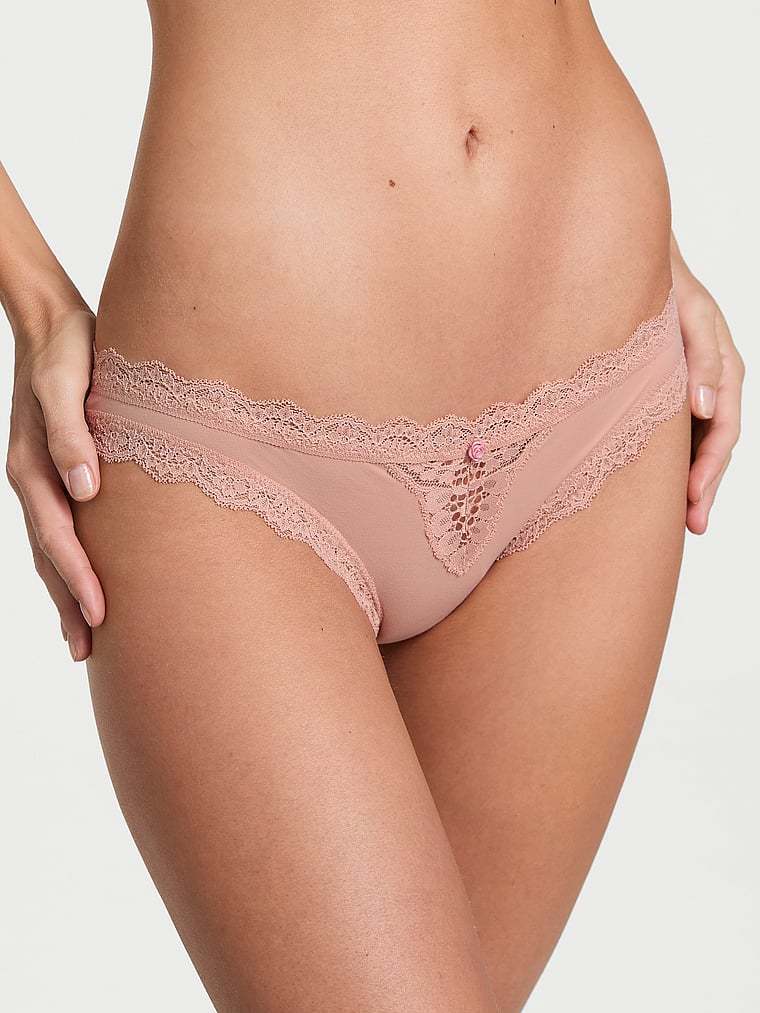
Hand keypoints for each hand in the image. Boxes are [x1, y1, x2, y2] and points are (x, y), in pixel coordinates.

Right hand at [6, 306, 104, 660]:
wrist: (54, 323)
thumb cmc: (68, 350)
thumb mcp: (68, 384)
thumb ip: (71, 433)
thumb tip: (84, 489)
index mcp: (34, 466)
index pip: (58, 536)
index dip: (78, 577)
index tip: (101, 614)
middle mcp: (33, 479)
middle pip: (49, 555)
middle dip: (68, 602)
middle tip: (89, 650)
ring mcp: (40, 478)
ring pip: (50, 548)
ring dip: (65, 591)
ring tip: (83, 636)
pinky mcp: (55, 470)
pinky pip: (58, 527)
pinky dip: (66, 561)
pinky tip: (81, 580)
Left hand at [670, 234, 745, 535]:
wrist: (634, 265)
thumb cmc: (667, 287)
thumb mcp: (690, 316)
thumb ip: (701, 360)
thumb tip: (707, 408)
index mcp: (725, 370)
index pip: (724, 433)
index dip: (711, 471)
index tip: (694, 503)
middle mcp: (711, 385)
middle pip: (714, 448)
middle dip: (705, 490)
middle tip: (691, 527)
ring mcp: (691, 389)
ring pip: (697, 445)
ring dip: (690, 481)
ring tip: (679, 519)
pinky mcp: (668, 389)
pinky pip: (676, 433)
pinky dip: (671, 461)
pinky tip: (658, 484)